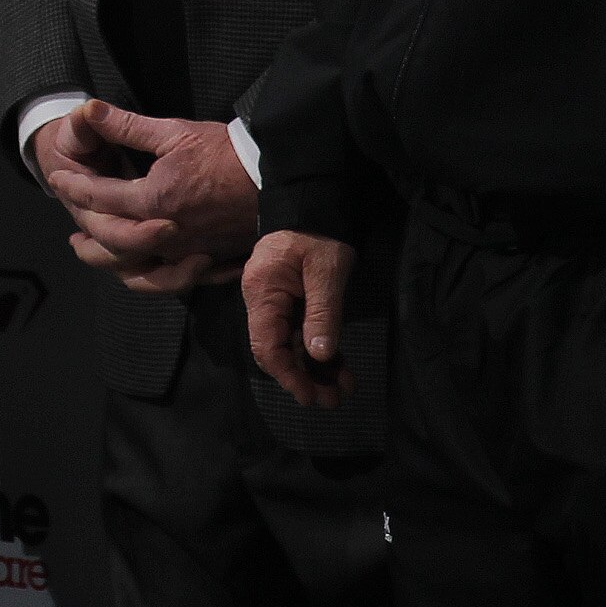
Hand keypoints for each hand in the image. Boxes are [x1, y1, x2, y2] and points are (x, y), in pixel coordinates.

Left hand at [42, 102, 258, 294]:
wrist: (279, 179)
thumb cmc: (228, 153)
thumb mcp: (176, 132)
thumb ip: (127, 126)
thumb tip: (88, 109)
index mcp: (155, 199)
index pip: (100, 197)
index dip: (73, 187)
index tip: (57, 178)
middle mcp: (166, 233)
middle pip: (109, 236)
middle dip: (83, 222)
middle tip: (66, 208)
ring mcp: (184, 251)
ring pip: (130, 265)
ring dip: (102, 256)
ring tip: (83, 247)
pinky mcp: (202, 259)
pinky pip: (161, 277)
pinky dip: (137, 274)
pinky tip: (128, 264)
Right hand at [243, 229, 355, 408]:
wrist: (313, 207)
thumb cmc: (319, 235)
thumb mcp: (327, 271)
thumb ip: (323, 312)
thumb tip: (320, 355)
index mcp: (263, 293)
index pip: (265, 345)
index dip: (287, 375)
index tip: (311, 396)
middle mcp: (262, 303)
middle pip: (275, 352)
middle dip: (303, 379)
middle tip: (334, 400)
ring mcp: (275, 305)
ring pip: (288, 348)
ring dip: (313, 370)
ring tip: (343, 389)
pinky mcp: (290, 305)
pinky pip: (298, 336)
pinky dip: (317, 353)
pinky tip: (338, 367)